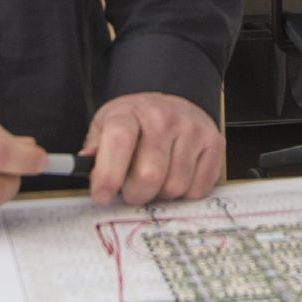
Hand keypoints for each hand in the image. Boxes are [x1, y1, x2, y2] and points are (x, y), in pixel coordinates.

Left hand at [83, 91, 225, 205]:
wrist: (173, 104)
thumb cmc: (135, 123)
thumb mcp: (105, 127)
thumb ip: (94, 150)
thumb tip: (86, 170)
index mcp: (129, 112)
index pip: (119, 142)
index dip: (109, 175)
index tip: (102, 196)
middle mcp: (163, 118)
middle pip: (149, 175)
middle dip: (136, 194)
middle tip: (131, 191)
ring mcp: (192, 129)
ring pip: (174, 187)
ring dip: (161, 194)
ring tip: (156, 179)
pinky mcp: (214, 143)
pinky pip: (198, 189)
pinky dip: (185, 193)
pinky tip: (176, 177)